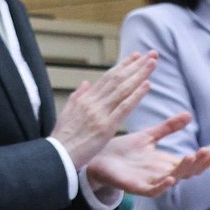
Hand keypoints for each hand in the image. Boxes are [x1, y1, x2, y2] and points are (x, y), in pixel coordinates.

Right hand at [50, 51, 158, 169]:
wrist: (57, 155)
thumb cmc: (62, 138)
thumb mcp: (67, 113)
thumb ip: (78, 97)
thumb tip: (86, 83)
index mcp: (84, 99)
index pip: (107, 78)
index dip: (123, 66)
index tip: (136, 56)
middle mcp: (92, 102)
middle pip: (117, 79)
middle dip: (135, 65)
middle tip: (150, 53)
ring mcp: (99, 113)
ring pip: (123, 89)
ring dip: (140, 74)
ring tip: (153, 63)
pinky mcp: (106, 126)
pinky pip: (124, 107)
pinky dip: (137, 95)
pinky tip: (148, 84)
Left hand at [87, 111, 209, 195]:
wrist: (98, 158)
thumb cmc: (124, 150)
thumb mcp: (149, 136)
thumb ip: (168, 128)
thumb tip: (189, 115)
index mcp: (166, 163)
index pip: (191, 163)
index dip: (204, 159)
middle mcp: (161, 174)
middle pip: (186, 172)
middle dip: (199, 163)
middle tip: (209, 152)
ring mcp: (149, 182)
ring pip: (172, 179)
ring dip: (183, 170)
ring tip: (191, 156)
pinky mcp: (135, 187)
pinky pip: (152, 190)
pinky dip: (162, 186)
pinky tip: (171, 178)